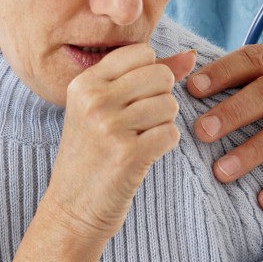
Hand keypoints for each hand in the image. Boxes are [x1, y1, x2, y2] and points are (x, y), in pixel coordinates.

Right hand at [47, 45, 195, 239]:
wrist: (72, 209)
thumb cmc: (92, 154)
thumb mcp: (104, 108)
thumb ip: (145, 76)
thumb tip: (190, 56)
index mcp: (84, 83)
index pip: (141, 52)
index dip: (150, 73)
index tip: (135, 97)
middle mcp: (94, 100)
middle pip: (160, 75)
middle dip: (161, 97)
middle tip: (140, 121)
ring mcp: (109, 127)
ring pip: (169, 104)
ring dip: (163, 123)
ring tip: (139, 138)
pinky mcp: (127, 155)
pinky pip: (171, 133)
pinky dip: (164, 144)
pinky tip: (143, 154)